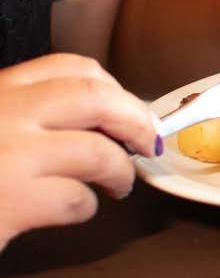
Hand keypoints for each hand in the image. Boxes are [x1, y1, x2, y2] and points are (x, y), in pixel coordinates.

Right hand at [0, 54, 159, 251]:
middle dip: (134, 116)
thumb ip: (16, 113)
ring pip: (96, 149)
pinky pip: (73, 197)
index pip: (68, 67)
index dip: (110, 85)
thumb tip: (84, 121)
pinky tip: (82, 210)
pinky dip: (88, 205)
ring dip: (119, 167)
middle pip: (95, 97)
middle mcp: (3, 112)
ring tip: (121, 182)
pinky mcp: (8, 202)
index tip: (125, 103)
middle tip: (147, 139)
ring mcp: (7, 156)